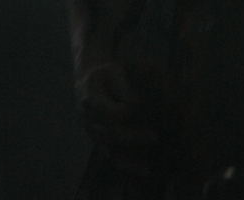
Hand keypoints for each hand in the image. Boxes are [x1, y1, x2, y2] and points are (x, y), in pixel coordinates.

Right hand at [80, 61, 164, 175]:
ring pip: (110, 151)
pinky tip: (145, 170)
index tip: (142, 106)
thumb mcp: (113, 71)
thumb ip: (123, 88)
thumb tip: (135, 106)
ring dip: (130, 159)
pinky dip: (127, 165)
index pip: (107, 112)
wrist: (88, 81)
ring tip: (149, 167)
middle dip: (133, 137)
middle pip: (110, 134)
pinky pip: (112, 157)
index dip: (125, 112)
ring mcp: (93, 133)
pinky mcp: (99, 141)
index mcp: (90, 99)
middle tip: (155, 137)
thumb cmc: (105, 74)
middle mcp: (88, 120)